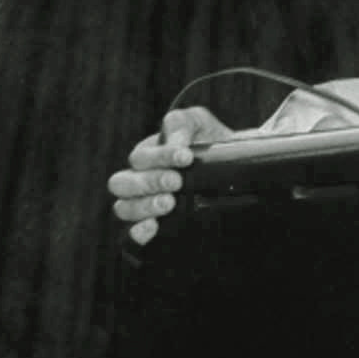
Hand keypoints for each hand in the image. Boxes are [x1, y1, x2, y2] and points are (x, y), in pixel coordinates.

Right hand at [109, 107, 234, 244]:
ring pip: (124, 208)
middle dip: (149, 182)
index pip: (140, 159)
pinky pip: (133, 235)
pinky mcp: (155, 227)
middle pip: (122, 184)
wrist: (236, 170)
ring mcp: (145, 205)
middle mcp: (140, 182)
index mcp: (147, 157)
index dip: (160, 157)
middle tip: (176, 182)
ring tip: (170, 203)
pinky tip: (153, 227)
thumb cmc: (211, 144)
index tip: (186, 156)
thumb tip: (175, 140)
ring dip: (144, 205)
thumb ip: (183, 123)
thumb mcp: (200, 124)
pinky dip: (138, 232)